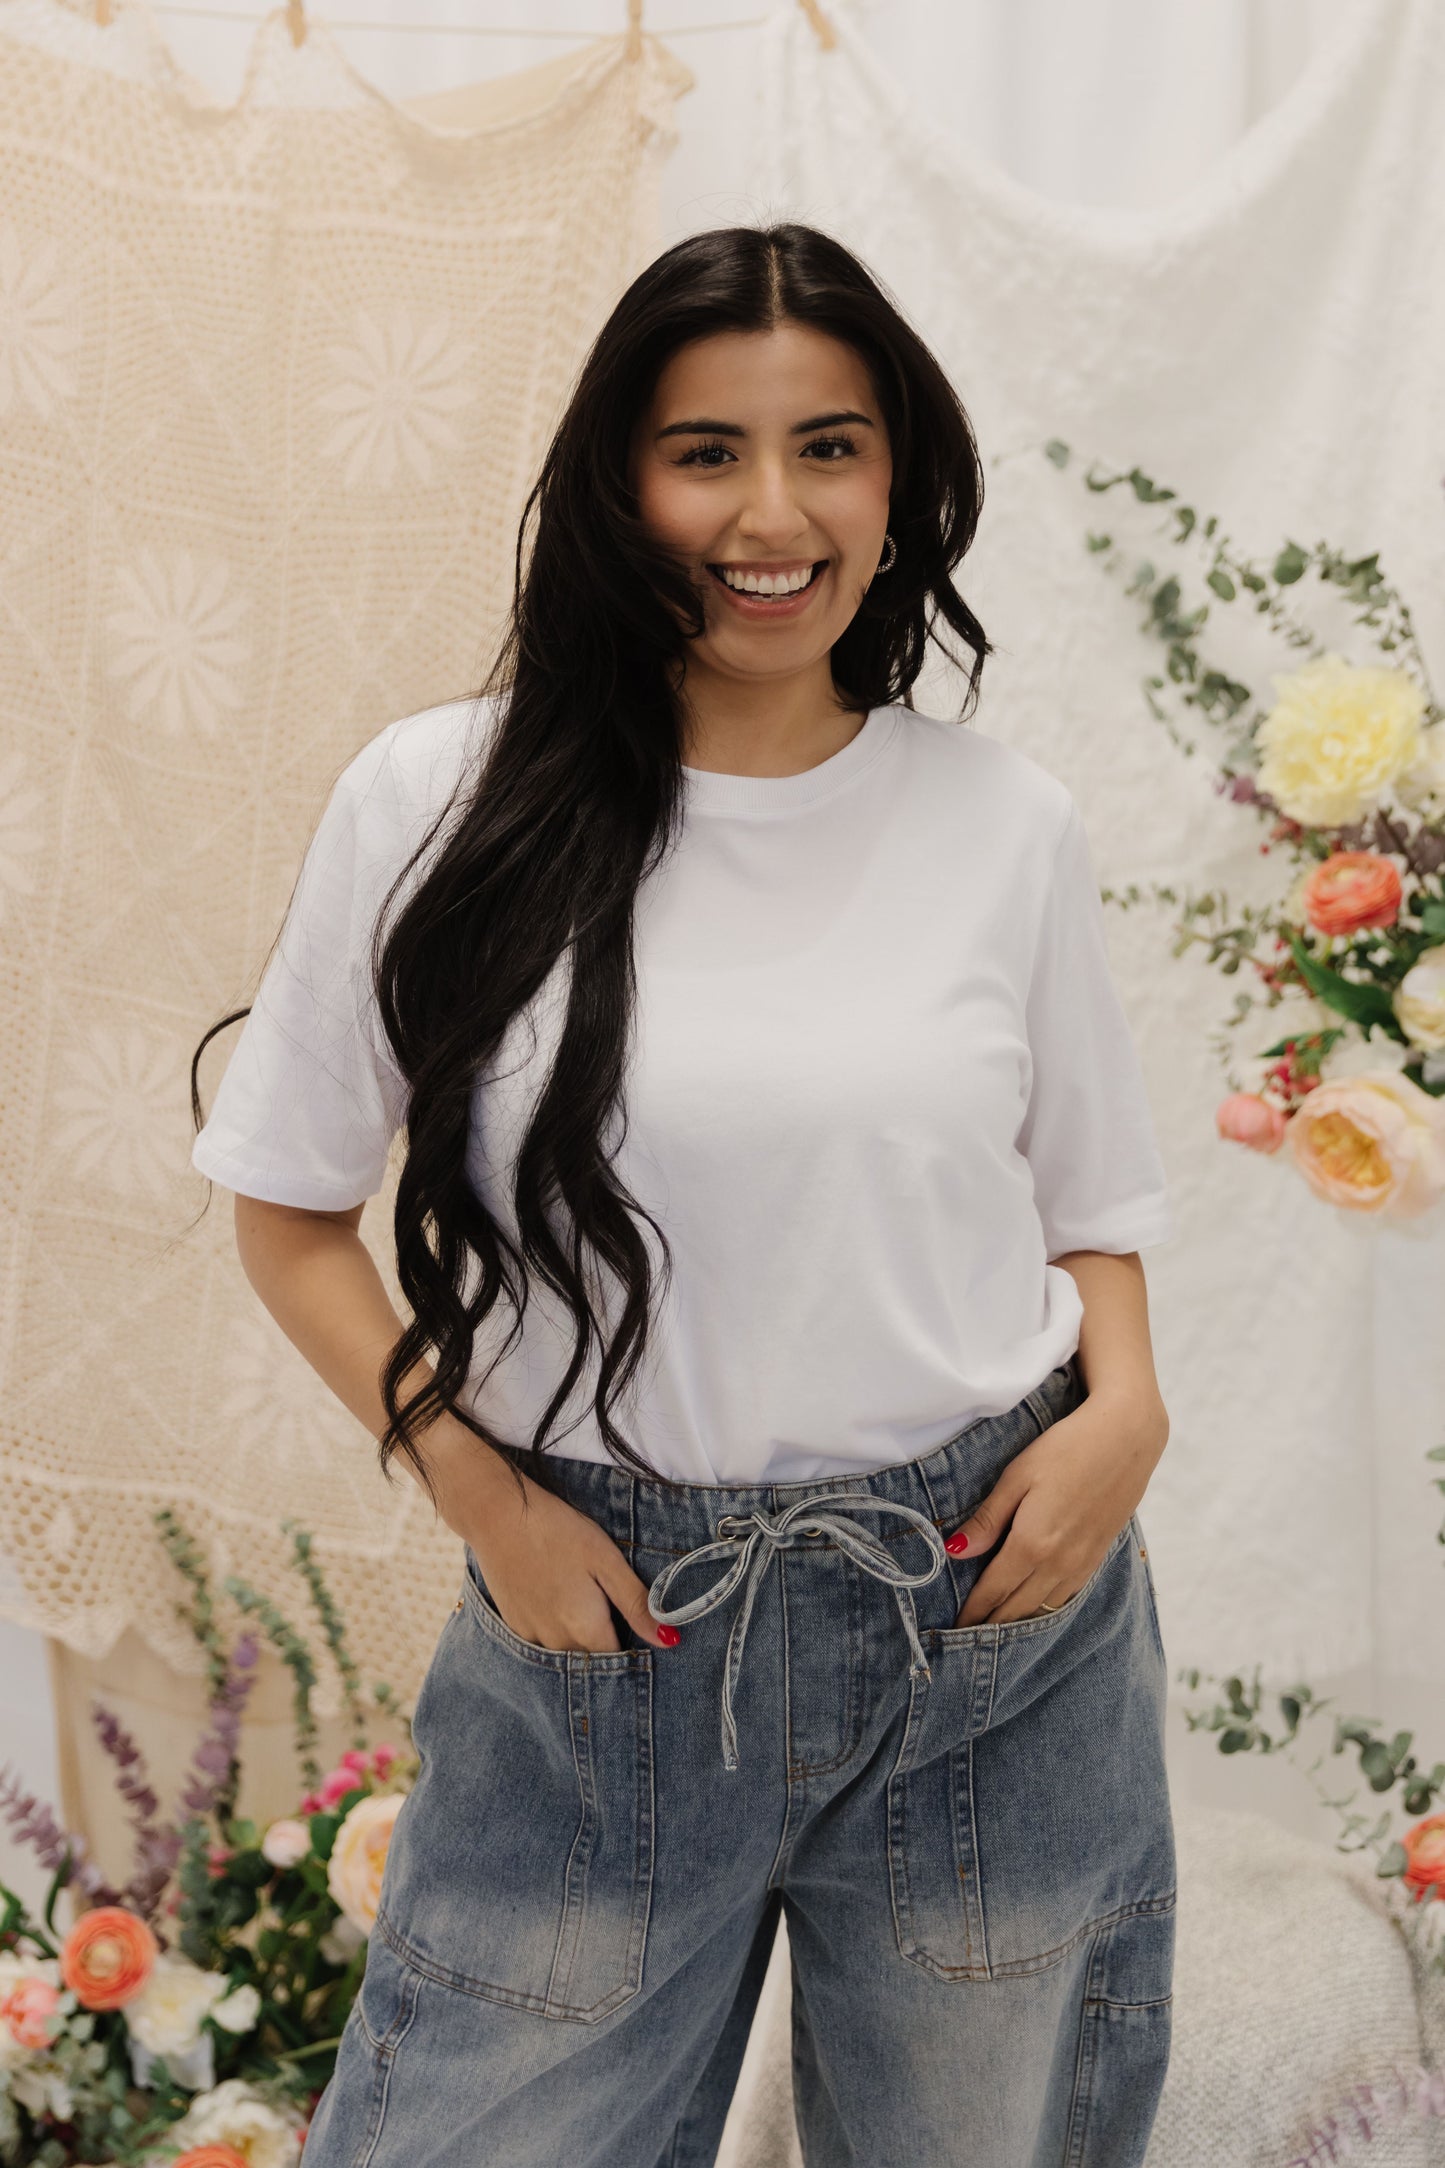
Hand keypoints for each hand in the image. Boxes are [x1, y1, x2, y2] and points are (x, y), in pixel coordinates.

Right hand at [426, 1424, 678, 1655]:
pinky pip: (544, 1642)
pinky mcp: (514, 1625)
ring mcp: (530, 1636)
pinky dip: (556, 1630)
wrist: (497, 1515)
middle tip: (611, 1606)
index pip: (619, 1661)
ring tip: (584, 1598)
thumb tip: (669, 1641)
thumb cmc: (558, 1531)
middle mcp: (556, 1643)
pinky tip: (558, 1598)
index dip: (633, 1648)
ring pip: (566, 1653)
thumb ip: (636, 1604)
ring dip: (580, 1639)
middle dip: (607, 1644)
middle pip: (592, 1660)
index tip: (638, 1626)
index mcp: (585, 1629)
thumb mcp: (606, 1560)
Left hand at [947, 1391, 1167, 1626]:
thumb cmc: (1066, 1448)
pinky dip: (1045, 1608)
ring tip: (995, 1630)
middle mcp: (1058, 1563)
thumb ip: (987, 1519)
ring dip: (1017, 1620)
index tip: (953, 1629)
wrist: (1127, 1438)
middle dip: (990, 1625)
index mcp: (1032, 1544)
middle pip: (1017, 1608)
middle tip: (967, 1639)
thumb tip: (954, 1551)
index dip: (972, 1612)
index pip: (993, 1591)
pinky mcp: (1098, 1556)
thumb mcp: (1017, 1477)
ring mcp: (1082, 1563)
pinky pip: (1066, 1596)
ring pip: (1043, 1607)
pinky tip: (1035, 1608)